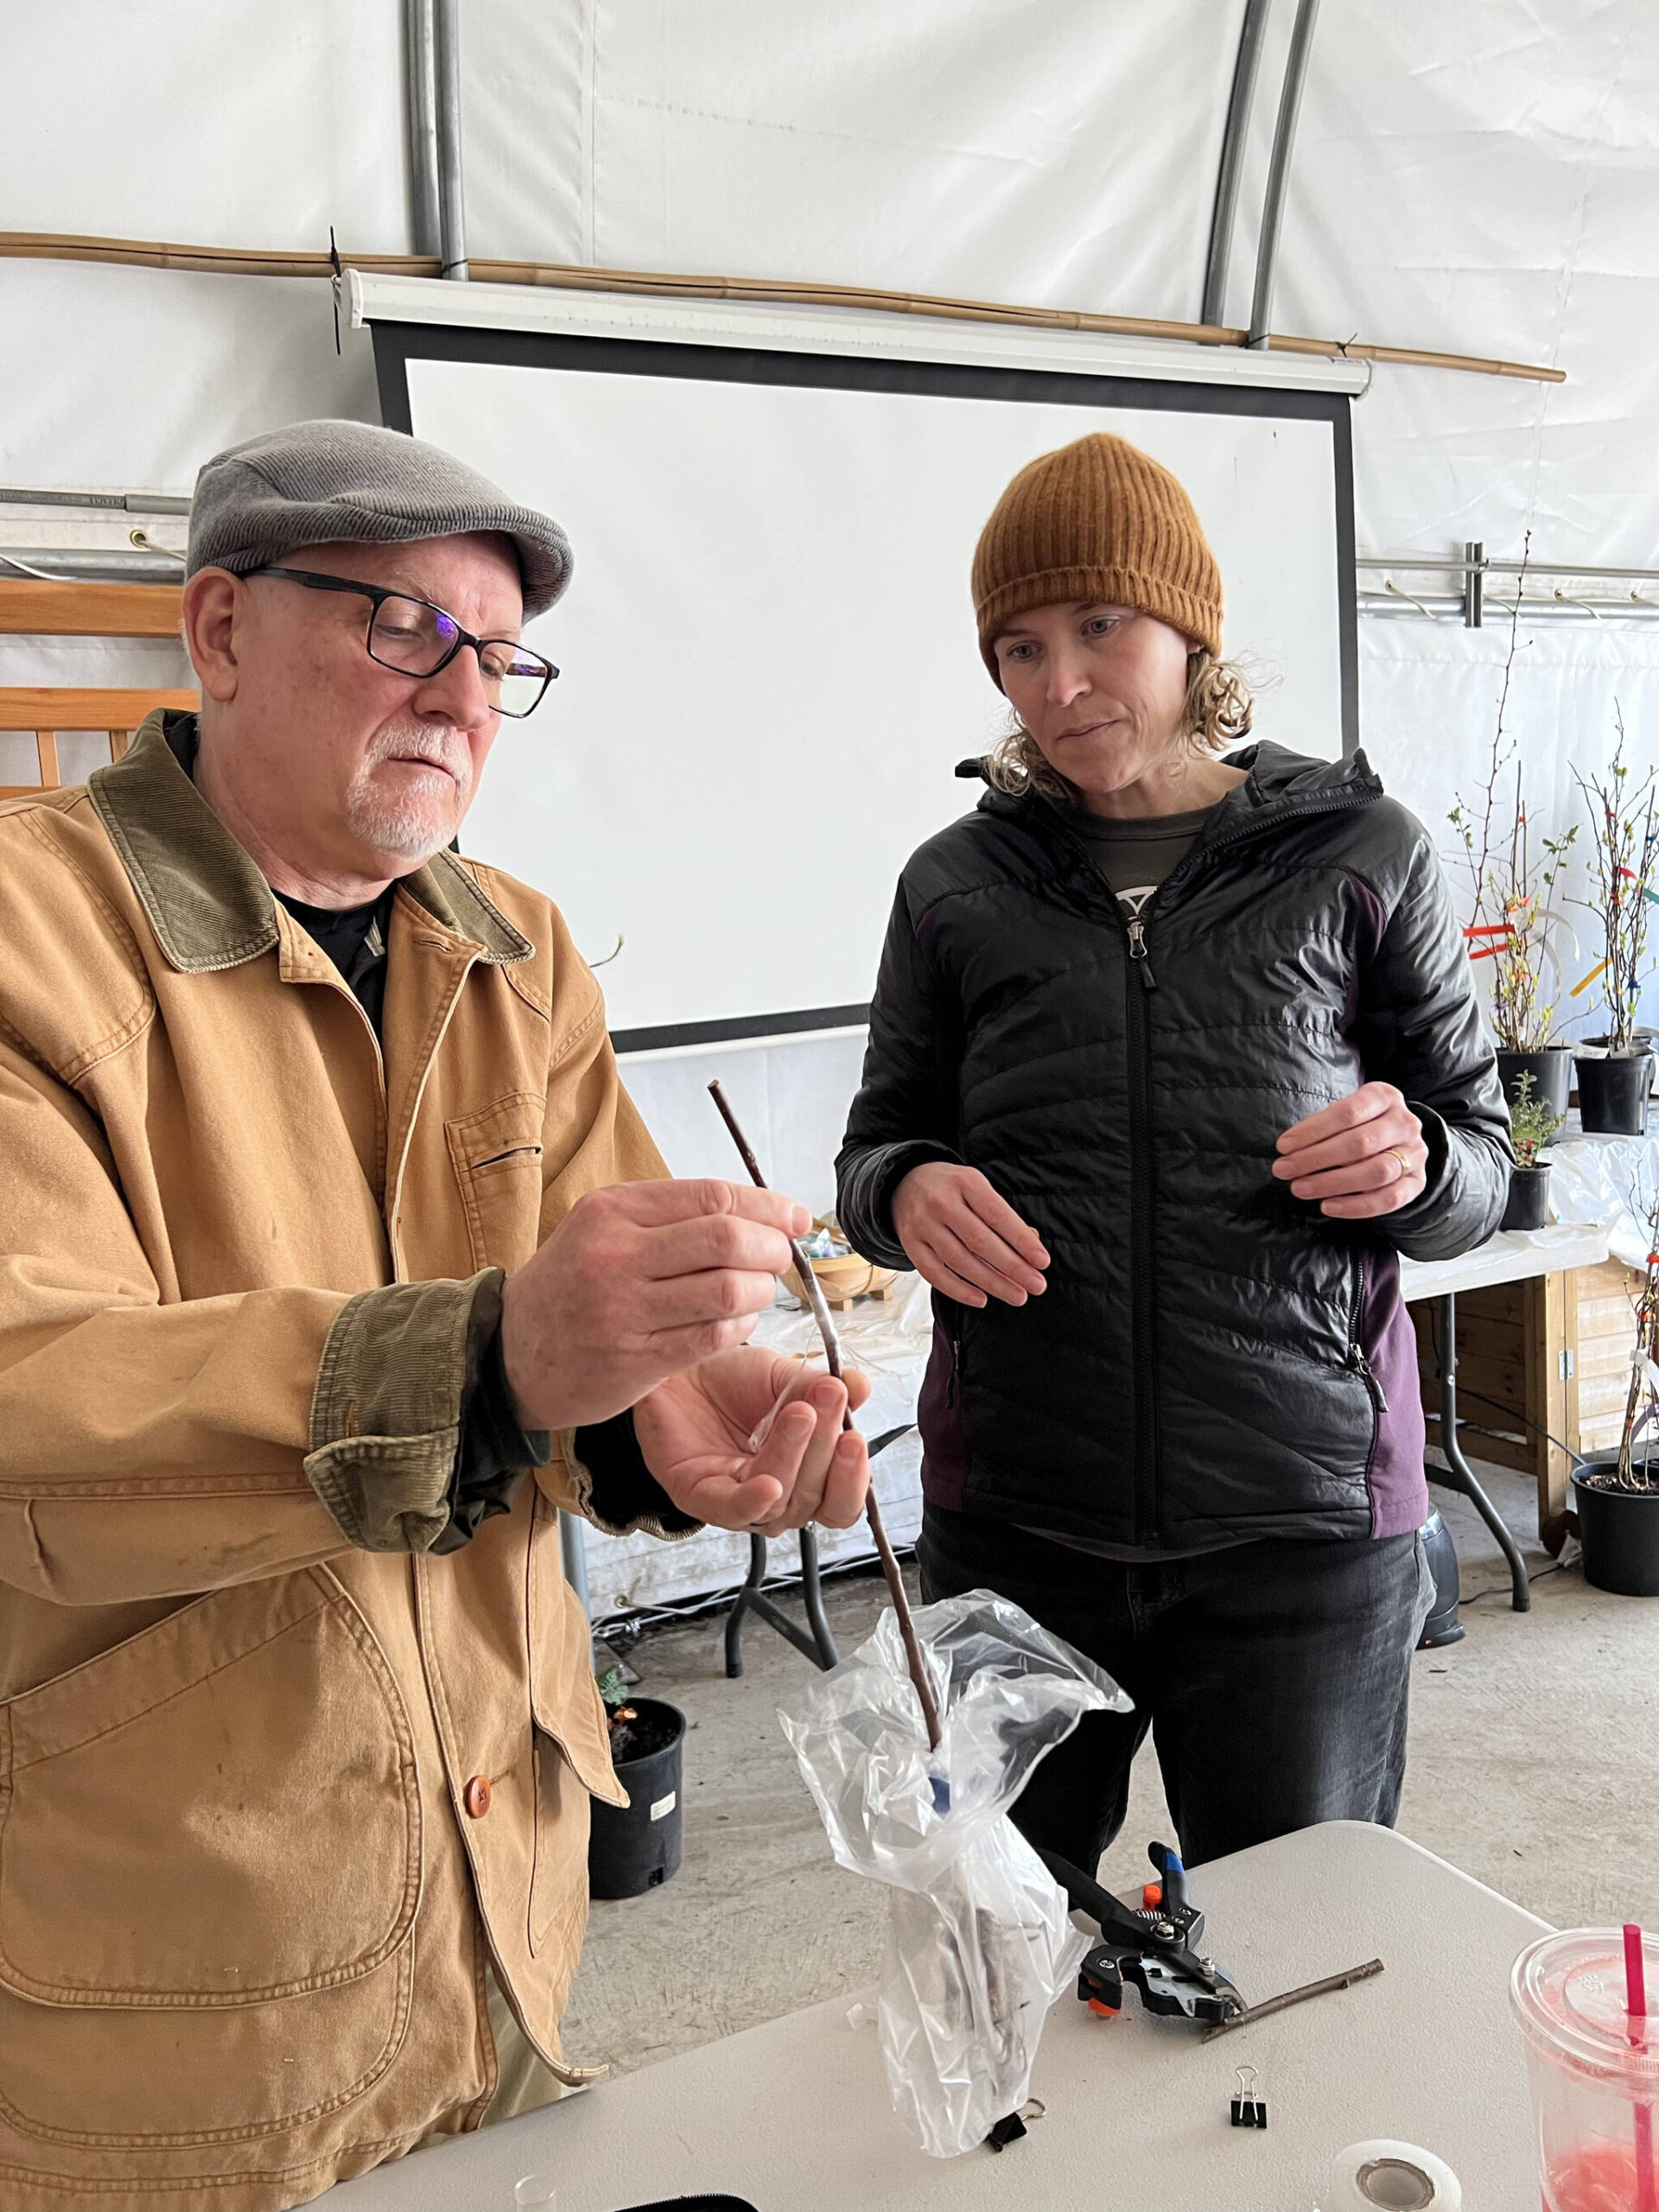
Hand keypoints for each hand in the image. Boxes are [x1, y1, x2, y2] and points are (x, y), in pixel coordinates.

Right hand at [500, 1179, 808, 1431]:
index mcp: (612, 1211)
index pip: (713, 1195)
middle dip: (770, 1247)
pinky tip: (737, 1322)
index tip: (794, 1219)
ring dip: (760, 1290)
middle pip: (726, 1237)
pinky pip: (712, 1336)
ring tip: (758, 1292)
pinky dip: (740, 1326)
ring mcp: (622, 1309)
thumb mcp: (601, 1230)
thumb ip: (668, 1217)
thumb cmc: (569, 1286)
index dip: (767, 1206)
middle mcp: (615, 1254)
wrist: (510, 1354)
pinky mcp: (633, 1359)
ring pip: (726, 1289)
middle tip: (779, 1259)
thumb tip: (757, 1210)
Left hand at [634, 1348, 871, 1530]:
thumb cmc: (732, 1380)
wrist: (679, 1368)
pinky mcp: (701, 1497)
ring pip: (781, 1503)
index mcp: (807, 1475)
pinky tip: (769, 1483)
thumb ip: (823, 1386)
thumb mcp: (786, 1376)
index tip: (855, 1436)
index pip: (842, 1499)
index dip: (854, 1477)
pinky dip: (754, 1500)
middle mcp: (779, 1497)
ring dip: (794, 1456)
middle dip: (827, 1449)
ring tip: (798, 1413)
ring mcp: (740, 1502)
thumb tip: (861, 1388)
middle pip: (817, 1499)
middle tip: (829, 1401)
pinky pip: (733, 1510)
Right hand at [891, 1160, 1048, 1307]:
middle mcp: (941, 1202)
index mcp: (965, 1182)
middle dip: (1012, 1267)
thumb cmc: (952, 1188)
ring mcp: (922, 1224)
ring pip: (959, 1261)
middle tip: (1036, 1285)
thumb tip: (1031, 1245)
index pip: (998, 1215)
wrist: (904, 1183)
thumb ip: (1002, 1215)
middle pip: (980, 1241)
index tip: (1042, 1261)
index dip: (1021, 1241)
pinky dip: (958, 1290)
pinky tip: (981, 1298)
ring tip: (1017, 1295)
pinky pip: (934, 1273)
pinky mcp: (910, 1244)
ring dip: (992, 1282)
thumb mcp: (978, 1187)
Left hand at [1273, 1082, 1428, 1218]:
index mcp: (1385, 1097)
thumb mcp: (1346, 1113)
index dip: (1313, 1130)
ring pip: (1376, 1172)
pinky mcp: (1417, 1182)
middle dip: (1316, 1158)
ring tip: (1300, 1188)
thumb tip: (1288, 1151)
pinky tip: (1328, 1206)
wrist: (1399, 1141)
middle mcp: (1405, 1123)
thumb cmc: (1360, 1125)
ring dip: (1332, 1183)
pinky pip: (1389, 1199)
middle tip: (1284, 1170)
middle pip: (1360, 1143)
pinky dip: (1356, 1206)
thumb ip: (1323, 1126)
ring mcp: (1415, 1153)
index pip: (1348, 1113)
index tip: (1283, 1146)